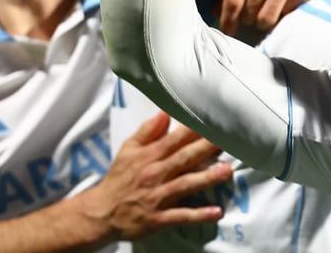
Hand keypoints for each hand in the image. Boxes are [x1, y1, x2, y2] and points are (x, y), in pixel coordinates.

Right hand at [80, 112, 230, 241]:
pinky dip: (199, 215)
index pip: (175, 139)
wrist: (101, 212)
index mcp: (150, 156)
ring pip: (185, 185)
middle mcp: (156, 174)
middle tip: (229, 140)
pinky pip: (181, 216)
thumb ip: (147, 131)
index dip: (195, 129)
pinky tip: (217, 212)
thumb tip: (165, 112)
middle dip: (206, 148)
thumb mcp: (128, 149)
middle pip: (184, 158)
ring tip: (227, 171)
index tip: (214, 120)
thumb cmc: (119, 178)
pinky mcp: (158, 218)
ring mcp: (158, 197)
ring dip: (207, 178)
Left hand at [220, 0, 330, 33]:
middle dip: (247, 20)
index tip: (227, 31)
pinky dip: (282, 15)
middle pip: (248, 12)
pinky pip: (285, 15)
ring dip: (263, 22)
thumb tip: (215, 14)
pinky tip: (283, 4)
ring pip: (266, 18)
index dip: (228, 20)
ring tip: (264, 15)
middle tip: (251, 18)